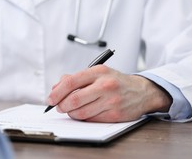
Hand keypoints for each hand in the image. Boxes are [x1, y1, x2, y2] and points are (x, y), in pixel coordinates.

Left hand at [47, 65, 171, 121]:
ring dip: (71, 113)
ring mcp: (111, 101)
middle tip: (58, 107)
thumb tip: (55, 89)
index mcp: (98, 72)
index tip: (50, 99)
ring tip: (71, 110)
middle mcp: (105, 85)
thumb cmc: (114, 81)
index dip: (57, 93)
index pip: (70, 82)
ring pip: (81, 112)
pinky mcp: (115, 115)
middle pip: (73, 99)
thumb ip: (75, 78)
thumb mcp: (96, 72)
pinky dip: (83, 118)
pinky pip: (91, 120)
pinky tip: (84, 113)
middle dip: (61, 105)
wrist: (141, 91)